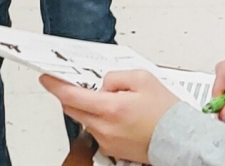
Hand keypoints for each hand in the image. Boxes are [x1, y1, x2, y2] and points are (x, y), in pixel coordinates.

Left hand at [40, 71, 179, 162]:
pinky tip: (120, 113)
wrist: (177, 137)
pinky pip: (97, 129)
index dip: (56, 85)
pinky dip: (101, 118)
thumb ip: (116, 76)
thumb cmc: (164, 110)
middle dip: (72, 95)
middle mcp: (104, 128)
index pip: (72, 96)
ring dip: (91, 107)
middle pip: (74, 109)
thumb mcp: (143, 78)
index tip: (47, 79)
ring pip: (86, 119)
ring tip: (116, 99)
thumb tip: (103, 83)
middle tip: (82, 84)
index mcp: (111, 108)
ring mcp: (106, 140)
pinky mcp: (111, 148)